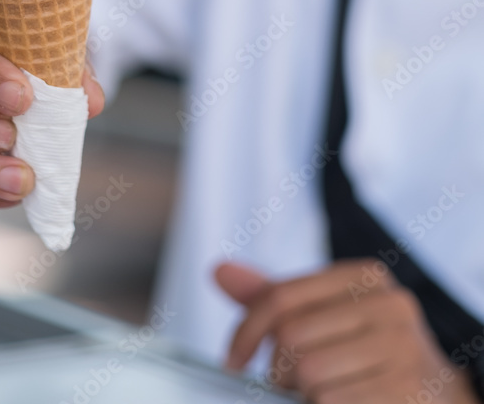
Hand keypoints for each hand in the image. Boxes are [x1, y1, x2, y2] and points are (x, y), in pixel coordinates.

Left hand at [215, 260, 477, 403]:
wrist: (441, 395)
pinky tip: (347, 401)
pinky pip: (330, 403)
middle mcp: (388, 304)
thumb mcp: (329, 315)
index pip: (280, 297)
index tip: (232, 360)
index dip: (245, 331)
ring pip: (308, 376)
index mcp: (364, 276)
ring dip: (304, 394)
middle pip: (290, 338)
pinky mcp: (406, 390)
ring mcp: (402, 348)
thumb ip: (277, 297)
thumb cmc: (371, 352)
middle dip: (280, 371)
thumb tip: (218, 270)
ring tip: (328, 391)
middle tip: (296, 384)